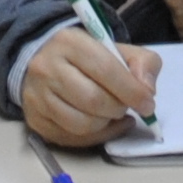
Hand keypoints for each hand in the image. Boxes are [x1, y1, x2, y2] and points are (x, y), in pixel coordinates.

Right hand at [22, 29, 162, 148]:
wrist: (46, 63)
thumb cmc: (87, 58)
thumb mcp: (118, 49)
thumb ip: (142, 63)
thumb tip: (147, 91)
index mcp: (70, 42)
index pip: (105, 69)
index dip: (131, 90)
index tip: (148, 103)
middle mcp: (46, 68)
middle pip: (93, 100)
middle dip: (118, 108)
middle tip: (125, 107)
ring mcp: (37, 96)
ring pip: (82, 124)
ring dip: (106, 124)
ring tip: (110, 113)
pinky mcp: (34, 120)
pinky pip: (72, 139)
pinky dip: (95, 137)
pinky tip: (102, 126)